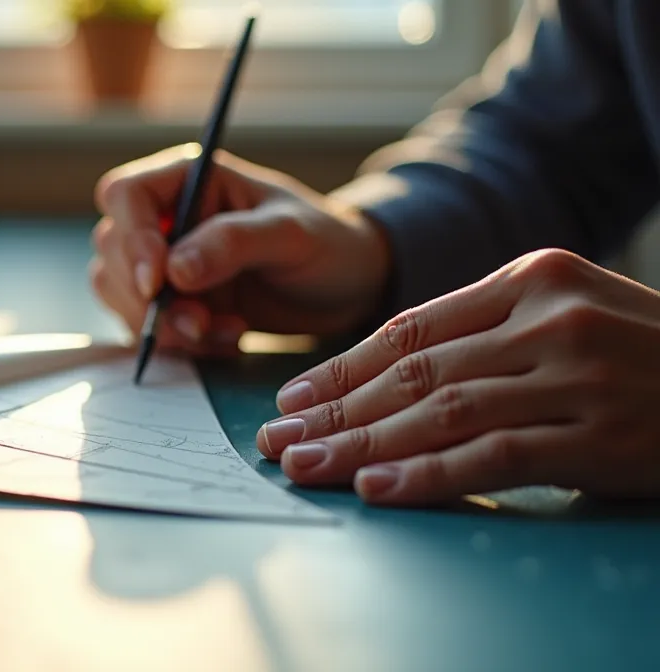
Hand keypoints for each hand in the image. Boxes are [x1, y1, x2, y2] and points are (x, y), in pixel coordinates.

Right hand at [89, 144, 391, 355]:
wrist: (347, 287)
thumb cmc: (327, 244)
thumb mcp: (291, 236)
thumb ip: (232, 243)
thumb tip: (173, 269)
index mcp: (189, 179)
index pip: (125, 195)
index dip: (132, 238)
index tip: (157, 282)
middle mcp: (167, 216)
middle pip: (112, 249)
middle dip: (146, 296)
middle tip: (197, 323)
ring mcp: (164, 261)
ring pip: (118, 292)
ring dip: (161, 324)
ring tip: (221, 333)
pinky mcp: (171, 302)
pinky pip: (144, 325)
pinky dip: (178, 343)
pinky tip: (225, 340)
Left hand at [257, 248, 659, 505]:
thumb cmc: (648, 354)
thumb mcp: (571, 316)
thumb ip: (490, 334)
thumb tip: (390, 379)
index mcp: (530, 279)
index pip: (412, 328)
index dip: (343, 367)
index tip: (293, 399)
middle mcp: (548, 316)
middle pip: (413, 370)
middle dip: (335, 411)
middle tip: (278, 439)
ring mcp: (576, 371)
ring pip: (440, 411)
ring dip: (362, 444)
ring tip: (305, 467)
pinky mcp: (600, 430)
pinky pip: (493, 453)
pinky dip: (427, 474)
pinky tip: (378, 489)